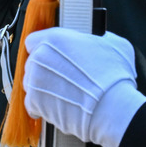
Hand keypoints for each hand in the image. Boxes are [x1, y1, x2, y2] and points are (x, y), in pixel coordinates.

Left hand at [21, 29, 145, 146]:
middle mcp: (40, 57)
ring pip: (31, 83)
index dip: (44, 50)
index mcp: (55, 38)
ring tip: (64, 95)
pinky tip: (57, 107)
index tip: (52, 57)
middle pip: (33, 63)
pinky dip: (42, 107)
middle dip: (45, 71)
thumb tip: (101, 41)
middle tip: (63, 79)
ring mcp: (34, 80)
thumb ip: (99, 40)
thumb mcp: (114, 45)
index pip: (34, 41)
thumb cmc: (114, 77)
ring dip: (43, 89)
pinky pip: (31, 103)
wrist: (112, 107)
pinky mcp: (34, 102)